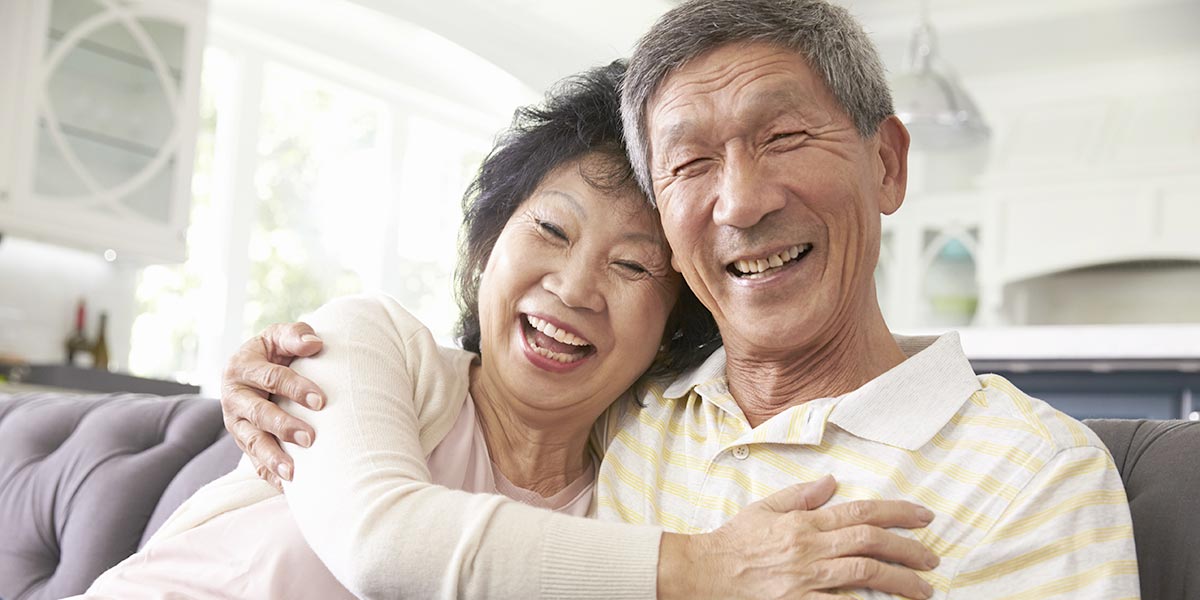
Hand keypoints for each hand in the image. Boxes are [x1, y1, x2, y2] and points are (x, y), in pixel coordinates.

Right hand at [221, 322, 326, 489]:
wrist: (254, 372)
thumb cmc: (274, 352)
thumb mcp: (279, 337)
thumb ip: (295, 336)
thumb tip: (315, 343)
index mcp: (242, 367)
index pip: (271, 378)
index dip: (296, 388)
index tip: (321, 401)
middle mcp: (234, 397)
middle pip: (258, 414)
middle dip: (283, 426)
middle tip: (310, 437)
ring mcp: (236, 424)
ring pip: (252, 443)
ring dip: (272, 458)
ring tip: (293, 473)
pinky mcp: (243, 443)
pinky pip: (254, 463)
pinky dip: (269, 475)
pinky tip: (288, 488)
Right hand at [659, 475, 938, 599]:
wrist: (703, 572)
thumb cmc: (733, 542)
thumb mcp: (765, 508)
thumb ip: (801, 496)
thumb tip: (832, 482)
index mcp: (806, 522)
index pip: (861, 512)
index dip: (898, 513)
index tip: (924, 518)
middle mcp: (811, 547)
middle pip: (871, 542)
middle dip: (909, 549)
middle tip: (932, 558)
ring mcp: (806, 578)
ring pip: (864, 573)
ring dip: (900, 581)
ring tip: (924, 588)